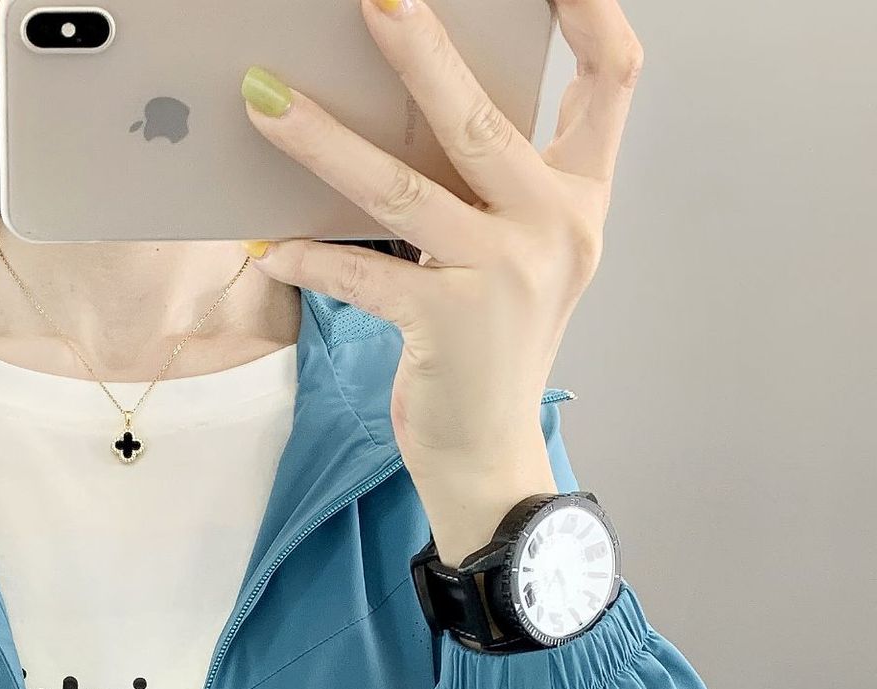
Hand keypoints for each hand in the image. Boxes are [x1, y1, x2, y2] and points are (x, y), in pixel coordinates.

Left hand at [238, 0, 642, 563]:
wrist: (489, 456)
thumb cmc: (492, 347)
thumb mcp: (517, 253)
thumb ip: (492, 182)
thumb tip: (411, 99)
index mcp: (582, 198)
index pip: (613, 77)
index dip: (591, 7)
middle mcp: (555, 230)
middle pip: (483, 119)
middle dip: (420, 50)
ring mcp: (505, 278)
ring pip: (402, 190)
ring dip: (324, 142)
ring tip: (265, 100)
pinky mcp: (448, 326)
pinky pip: (361, 273)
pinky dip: (307, 256)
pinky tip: (263, 244)